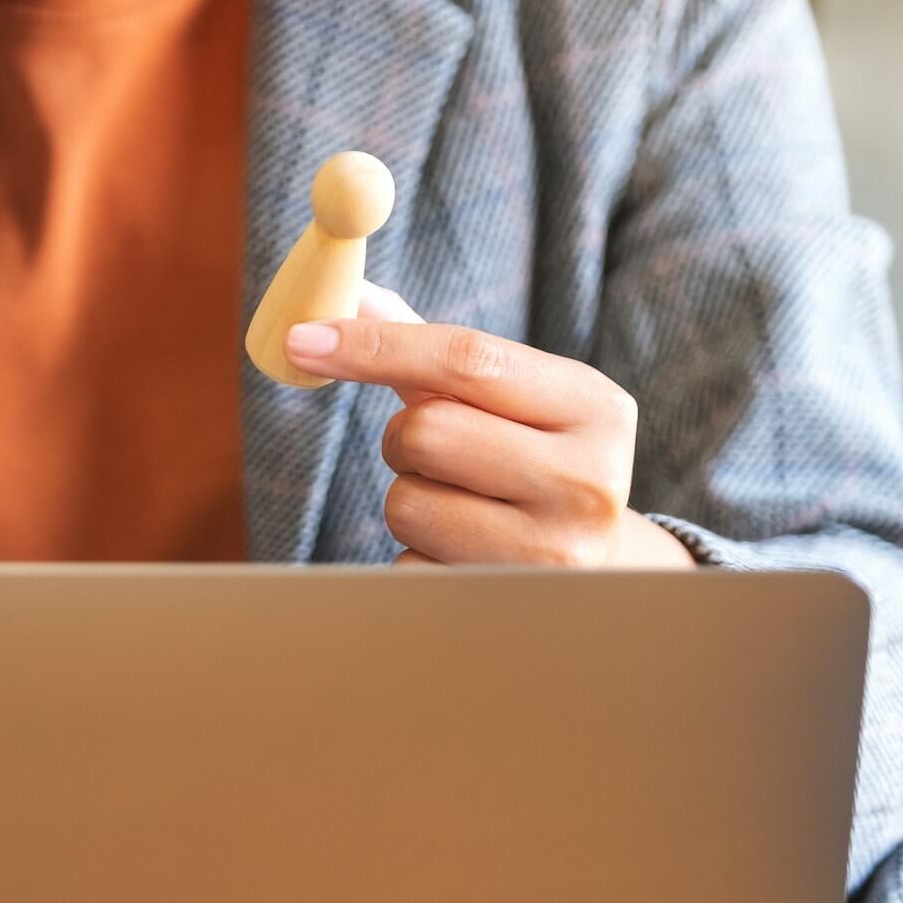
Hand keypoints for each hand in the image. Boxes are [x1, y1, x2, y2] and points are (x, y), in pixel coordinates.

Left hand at [283, 284, 695, 569]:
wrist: (600, 579)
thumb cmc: (535, 467)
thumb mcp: (511, 403)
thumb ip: (429, 348)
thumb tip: (347, 292)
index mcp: (595, 409)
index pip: (467, 357)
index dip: (374, 345)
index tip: (302, 340)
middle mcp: (586, 482)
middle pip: (425, 432)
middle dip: (404, 439)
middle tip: (435, 454)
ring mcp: (550, 555)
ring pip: (405, 502)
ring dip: (409, 500)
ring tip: (462, 509)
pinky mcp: (503, 610)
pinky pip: (403, 564)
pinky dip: (413, 555)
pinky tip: (463, 557)